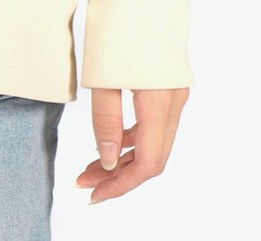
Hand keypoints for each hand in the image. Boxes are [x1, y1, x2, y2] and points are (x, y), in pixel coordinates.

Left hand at [76, 87, 189, 203]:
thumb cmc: (119, 26)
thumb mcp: (101, 80)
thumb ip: (106, 122)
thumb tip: (109, 161)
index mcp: (160, 99)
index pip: (147, 162)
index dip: (120, 185)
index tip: (94, 195)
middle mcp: (175, 100)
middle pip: (152, 158)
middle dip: (118, 178)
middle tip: (84, 183)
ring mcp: (175, 95)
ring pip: (153, 146)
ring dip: (122, 162)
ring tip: (90, 169)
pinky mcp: (169, 90)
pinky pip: (153, 129)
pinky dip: (131, 144)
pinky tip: (108, 148)